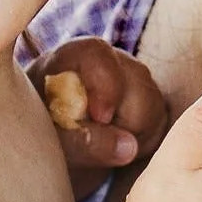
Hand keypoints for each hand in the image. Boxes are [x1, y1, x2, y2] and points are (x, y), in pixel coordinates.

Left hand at [30, 37, 169, 198]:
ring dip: (132, 137)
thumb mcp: (52, 142)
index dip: (106, 85)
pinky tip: (115, 146)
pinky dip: (143, 143)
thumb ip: (81, 142)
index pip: (98, 54)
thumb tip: (128, 147)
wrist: (52, 145)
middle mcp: (110, 62)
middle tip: (90, 142)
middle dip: (122, 122)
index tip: (100, 118)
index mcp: (73, 57)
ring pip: (154, 109)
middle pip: (137, 85)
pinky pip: (161, 126)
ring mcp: (133, 80)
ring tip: (99, 146)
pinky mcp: (148, 102)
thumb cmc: (40, 136)